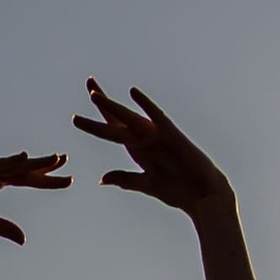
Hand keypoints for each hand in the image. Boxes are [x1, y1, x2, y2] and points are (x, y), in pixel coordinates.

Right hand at [0, 152, 68, 245]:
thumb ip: (1, 227)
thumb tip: (24, 239)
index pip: (25, 179)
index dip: (46, 180)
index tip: (68, 180)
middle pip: (22, 169)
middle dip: (44, 166)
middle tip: (67, 162)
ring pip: (11, 164)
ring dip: (32, 161)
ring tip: (53, 159)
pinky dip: (6, 161)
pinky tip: (22, 158)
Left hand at [74, 82, 234, 222]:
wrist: (203, 197)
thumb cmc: (179, 190)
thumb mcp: (146, 184)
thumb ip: (125, 179)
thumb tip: (102, 179)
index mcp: (137, 150)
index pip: (112, 130)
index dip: (95, 120)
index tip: (76, 115)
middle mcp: (145, 140)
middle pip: (117, 118)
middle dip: (102, 102)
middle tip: (88, 82)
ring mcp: (157, 137)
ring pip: (129, 119)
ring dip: (112, 107)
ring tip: (94, 96)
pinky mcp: (172, 137)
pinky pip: (156, 118)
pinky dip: (145, 105)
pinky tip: (133, 93)